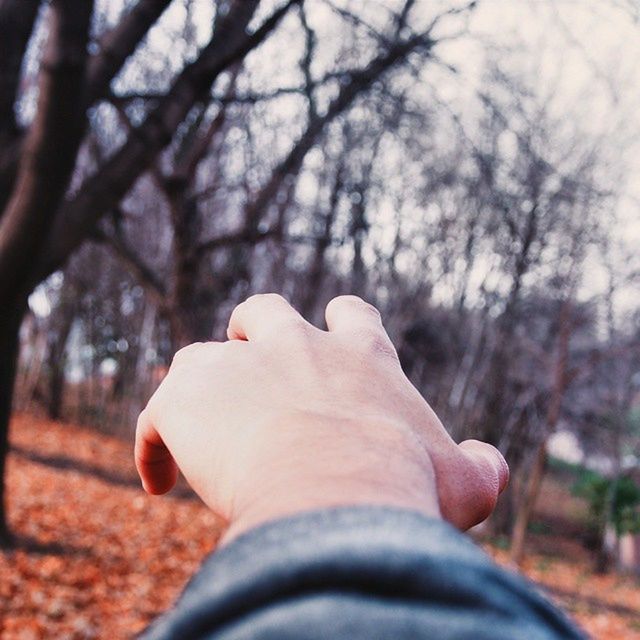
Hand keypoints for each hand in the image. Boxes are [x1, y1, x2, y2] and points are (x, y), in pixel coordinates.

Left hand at [135, 294, 507, 541]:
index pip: (350, 316)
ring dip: (202, 382)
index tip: (332, 345)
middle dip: (256, 328)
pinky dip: (153, 442)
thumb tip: (493, 464)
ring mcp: (236, 364)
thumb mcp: (461, 481)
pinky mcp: (186, 398)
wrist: (336, 497)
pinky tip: (158, 481)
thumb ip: (480, 465)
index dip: (340, 326)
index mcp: (358, 356)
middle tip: (251, 363)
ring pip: (202, 355)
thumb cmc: (403, 488)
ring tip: (203, 423)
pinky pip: (156, 415)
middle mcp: (295, 344)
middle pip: (265, 310)